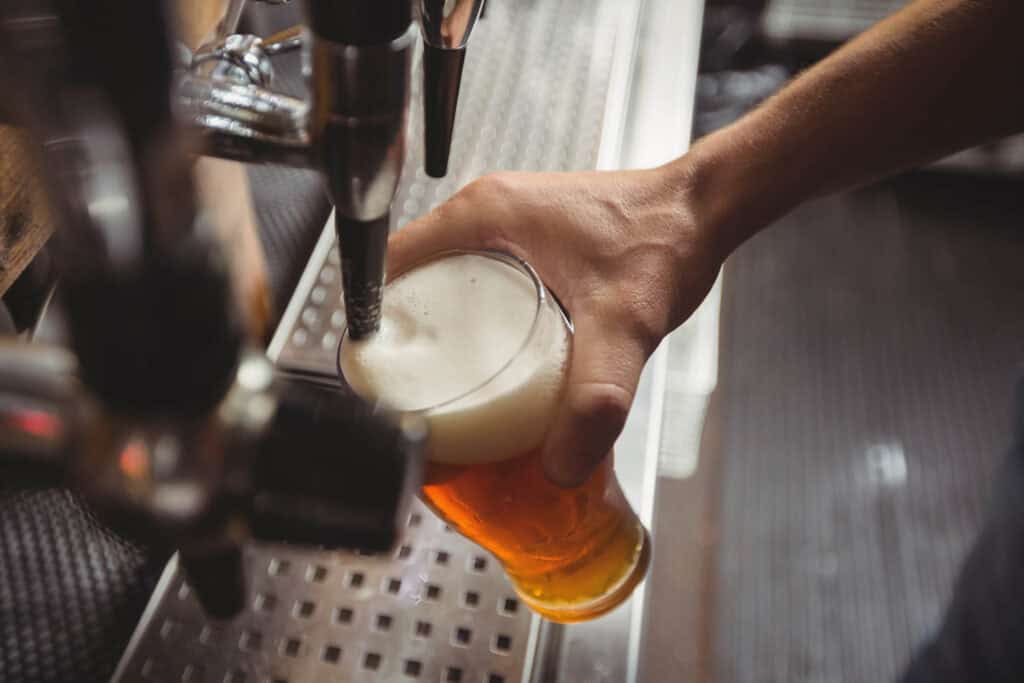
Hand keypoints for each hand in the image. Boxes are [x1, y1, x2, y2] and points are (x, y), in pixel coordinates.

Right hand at [387, 165, 721, 485]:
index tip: (377, 373)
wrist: (702, 212)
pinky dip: (471, 320)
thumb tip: (559, 464)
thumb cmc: (664, 237)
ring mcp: (506, 224)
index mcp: (482, 214)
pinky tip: (491, 362)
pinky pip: (476, 281)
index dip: (371, 322)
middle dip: (404, 339)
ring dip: (437, 331)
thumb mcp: (623, 323)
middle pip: (411, 281)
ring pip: (444, 282)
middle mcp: (485, 213)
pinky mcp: (528, 240)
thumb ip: (594, 398)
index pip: (389, 265)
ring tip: (444, 388)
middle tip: (412, 395)